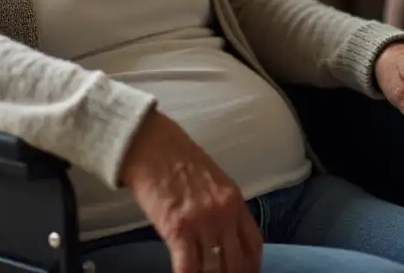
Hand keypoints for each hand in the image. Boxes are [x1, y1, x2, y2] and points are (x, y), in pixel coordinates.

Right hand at [120, 109, 262, 272]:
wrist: (150, 143)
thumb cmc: (176, 156)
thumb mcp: (212, 179)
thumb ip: (221, 205)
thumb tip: (222, 234)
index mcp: (234, 200)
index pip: (253, 245)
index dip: (251, 267)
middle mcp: (223, 214)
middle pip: (236, 263)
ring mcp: (201, 222)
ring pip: (213, 270)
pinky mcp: (177, 229)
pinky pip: (187, 267)